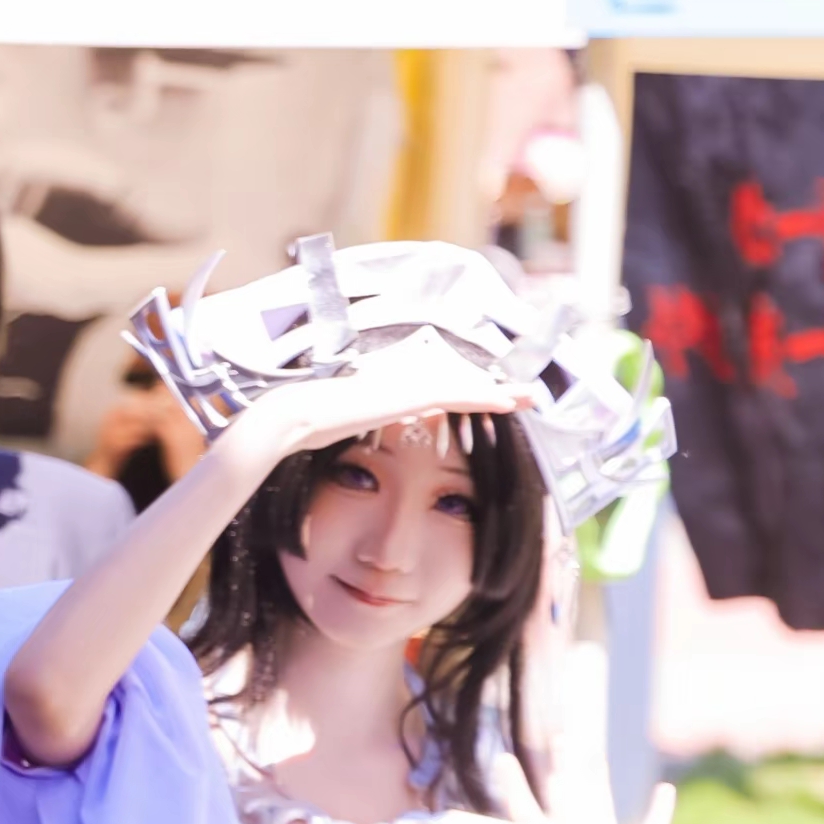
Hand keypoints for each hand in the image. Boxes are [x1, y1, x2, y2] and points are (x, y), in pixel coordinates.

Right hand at [208, 333, 530, 477]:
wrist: (292, 419)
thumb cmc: (304, 430)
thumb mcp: (337, 431)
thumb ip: (354, 432)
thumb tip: (351, 440)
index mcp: (387, 392)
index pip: (437, 390)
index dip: (467, 394)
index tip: (491, 399)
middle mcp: (400, 384)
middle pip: (458, 383)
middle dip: (494, 388)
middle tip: (527, 393)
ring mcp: (404, 387)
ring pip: (464, 387)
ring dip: (499, 392)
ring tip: (531, 397)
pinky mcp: (407, 396)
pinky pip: (456, 396)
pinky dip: (483, 398)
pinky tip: (507, 402)